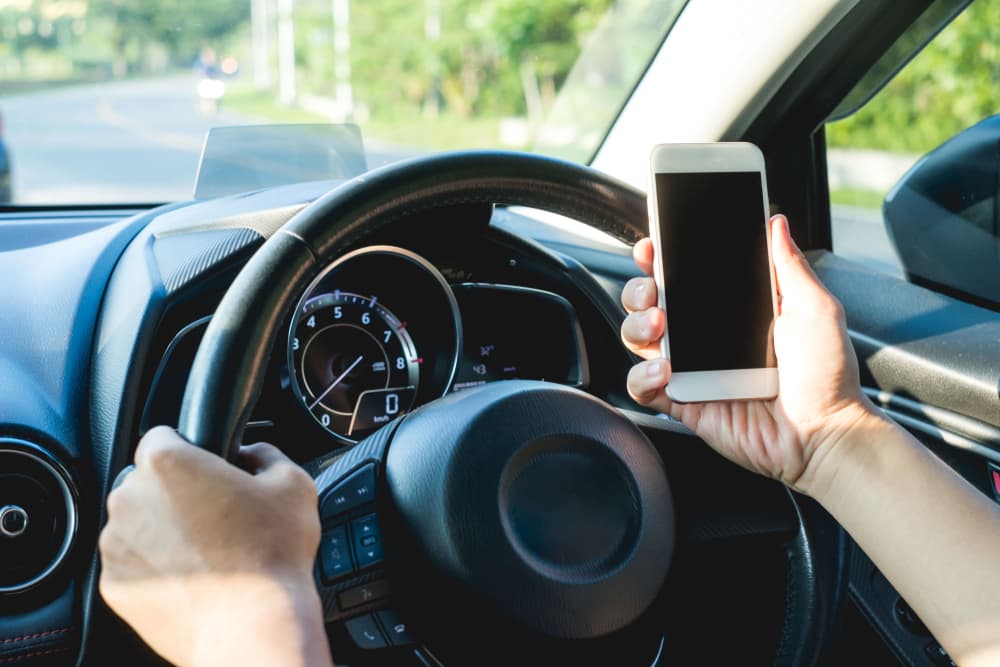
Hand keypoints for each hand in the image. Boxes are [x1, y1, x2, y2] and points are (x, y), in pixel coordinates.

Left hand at [99, 427, 331, 666]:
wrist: (252, 626)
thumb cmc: (271, 556)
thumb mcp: (292, 484)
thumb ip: (266, 453)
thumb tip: (253, 453)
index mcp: (167, 463)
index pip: (162, 436)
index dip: (190, 448)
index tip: (208, 468)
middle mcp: (130, 499)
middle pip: (146, 480)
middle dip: (177, 491)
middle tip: (217, 514)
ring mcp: (116, 545)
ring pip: (136, 523)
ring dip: (162, 529)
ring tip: (208, 550)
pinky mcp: (114, 586)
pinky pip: (133, 564)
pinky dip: (155, 567)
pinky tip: (193, 577)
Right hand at [621, 215, 874, 493]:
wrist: (825, 433)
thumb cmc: (827, 376)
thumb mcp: (814, 308)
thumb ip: (789, 265)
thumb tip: (776, 223)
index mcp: (731, 310)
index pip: (683, 276)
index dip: (659, 259)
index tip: (652, 247)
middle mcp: (705, 337)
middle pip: (647, 302)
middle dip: (639, 289)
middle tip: (655, 291)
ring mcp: (691, 369)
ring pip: (637, 339)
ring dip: (637, 325)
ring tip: (660, 325)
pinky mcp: (683, 403)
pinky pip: (643, 388)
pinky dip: (642, 376)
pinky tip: (664, 369)